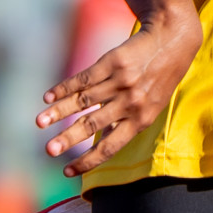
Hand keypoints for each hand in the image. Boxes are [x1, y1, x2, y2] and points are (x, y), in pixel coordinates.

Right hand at [35, 15, 200, 176]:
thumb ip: (128, 123)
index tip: (67, 172)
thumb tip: (99, 143)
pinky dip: (64, 88)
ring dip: (59, 112)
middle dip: (69, 139)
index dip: (88, 161)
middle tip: (49, 150)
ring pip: (84, 101)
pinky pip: (84, 79)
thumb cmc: (160, 78)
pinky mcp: (112, 62)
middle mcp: (130, 103)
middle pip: (93, 124)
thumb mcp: (152, 106)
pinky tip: (48, 97)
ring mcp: (121, 82)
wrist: (172, 40)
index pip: (110, 147)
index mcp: (141, 120)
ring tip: (40, 122)